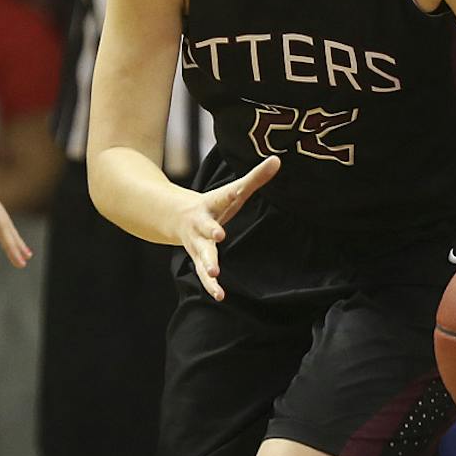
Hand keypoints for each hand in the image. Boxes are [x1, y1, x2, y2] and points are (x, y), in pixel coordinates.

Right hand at [177, 155, 280, 299]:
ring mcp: (197, 243)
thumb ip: (255, 178)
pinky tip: (220, 296)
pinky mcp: (198, 258)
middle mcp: (201, 224)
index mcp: (212, 203)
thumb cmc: (214, 203)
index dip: (235, 192)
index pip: (226, 194)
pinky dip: (210, 286)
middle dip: (211, 231)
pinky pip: (202, 274)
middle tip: (219, 235)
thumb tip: (278, 160)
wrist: (177, 216)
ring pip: (201, 255)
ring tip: (214, 276)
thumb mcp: (232, 190)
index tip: (241, 190)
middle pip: (206, 227)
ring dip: (207, 265)